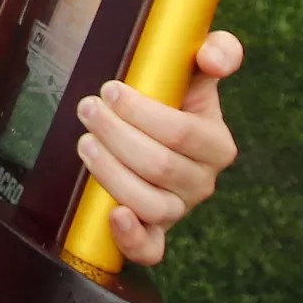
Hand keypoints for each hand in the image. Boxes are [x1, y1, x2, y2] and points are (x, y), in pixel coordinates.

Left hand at [73, 29, 242, 266]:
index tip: (110, 90)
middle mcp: (201, 182)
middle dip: (116, 135)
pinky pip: (151, 250)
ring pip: (149, 203)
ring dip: (111, 172)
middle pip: (159, 166)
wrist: (153, 134)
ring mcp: (178, 210)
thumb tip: (217, 58)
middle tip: (87, 109)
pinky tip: (112, 215)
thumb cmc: (173, 99)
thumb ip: (218, 51)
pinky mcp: (154, 233)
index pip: (182, 133)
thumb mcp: (194, 70)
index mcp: (217, 144)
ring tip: (85, 143)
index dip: (143, 112)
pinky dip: (132, 239)